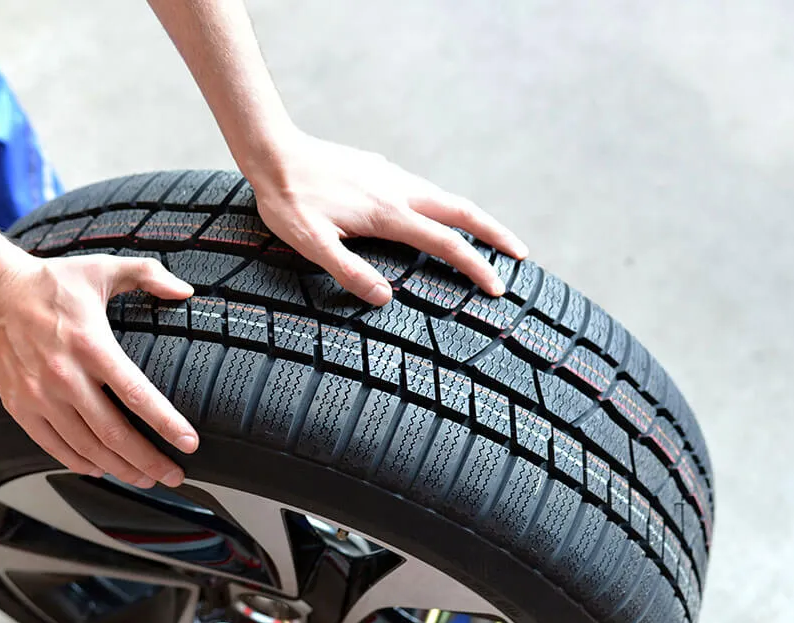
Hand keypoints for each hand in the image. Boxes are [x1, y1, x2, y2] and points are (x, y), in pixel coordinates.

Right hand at [0, 254, 198, 487]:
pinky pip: (53, 446)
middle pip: (114, 433)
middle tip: (173, 475)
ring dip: (119, 468)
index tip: (189, 443)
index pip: (136, 394)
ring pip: (86, 446)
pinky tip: (102, 469)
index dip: (166, 423)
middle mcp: (65, 376)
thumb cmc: (51, 282)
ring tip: (145, 478)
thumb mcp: (104, 268)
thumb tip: (186, 290)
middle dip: (148, 460)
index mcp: (91, 345)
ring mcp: (39, 395)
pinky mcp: (19, 406)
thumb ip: (148, 274)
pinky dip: (80, 463)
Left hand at [246, 131, 528, 305]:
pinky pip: (423, 189)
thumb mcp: (310, 243)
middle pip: (462, 210)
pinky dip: (444, 207)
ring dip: (472, 218)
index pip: (445, 243)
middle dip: (495, 233)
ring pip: (444, 197)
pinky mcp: (378, 170)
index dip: (476, 266)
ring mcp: (390, 176)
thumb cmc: (287, 201)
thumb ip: (348, 271)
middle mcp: (398, 190)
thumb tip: (386, 299)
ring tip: (487, 239)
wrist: (272, 151)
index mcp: (387, 213)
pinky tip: (435, 216)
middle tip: (521, 254)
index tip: (498, 288)